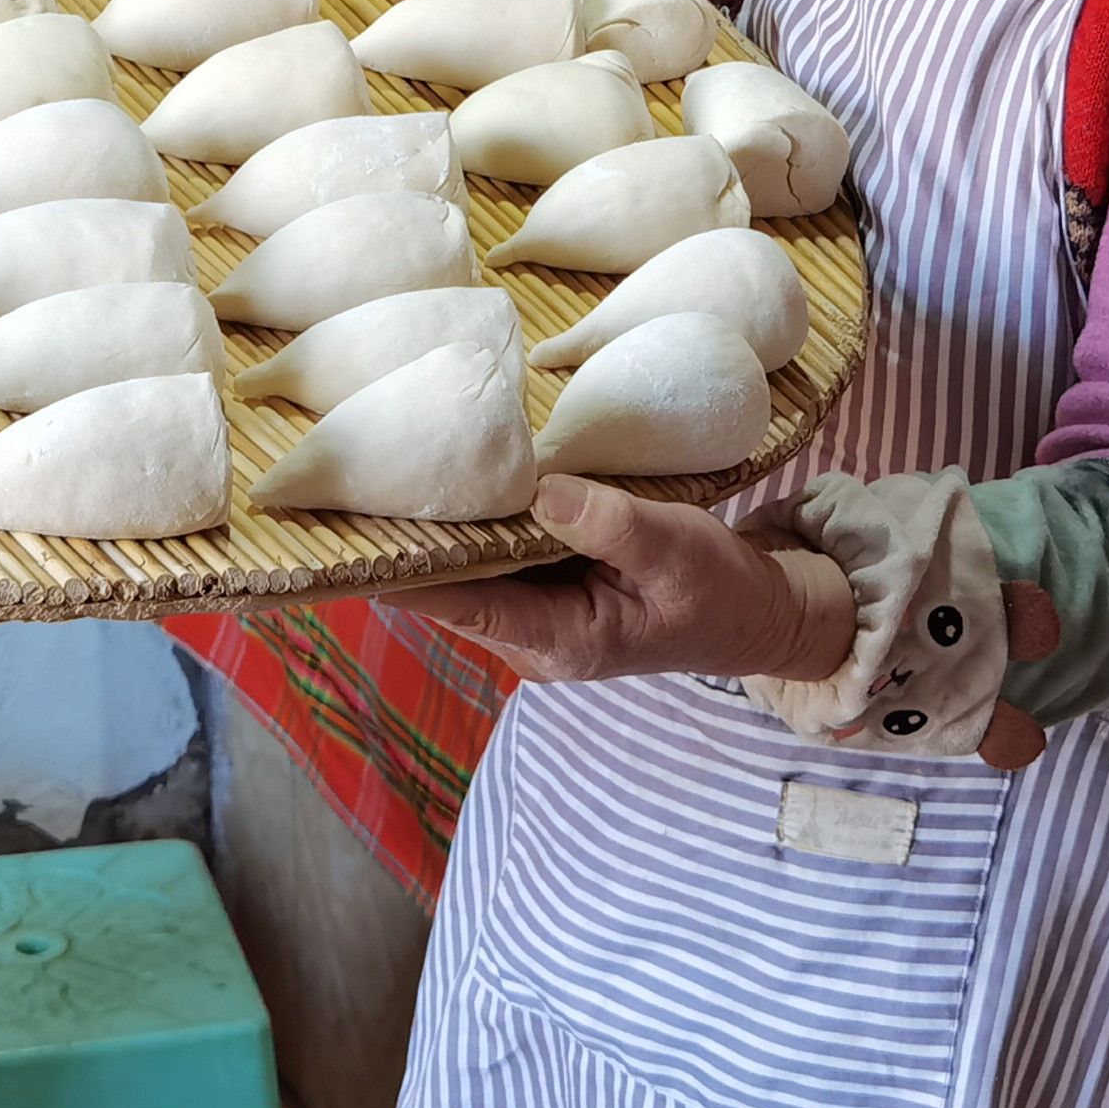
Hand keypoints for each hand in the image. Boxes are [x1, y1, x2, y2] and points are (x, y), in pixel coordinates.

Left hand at [383, 476, 856, 684]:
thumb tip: (543, 491)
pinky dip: (478, 518)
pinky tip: (451, 475)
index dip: (401, 572)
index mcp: (558, 640)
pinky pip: (497, 552)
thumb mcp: (675, 551)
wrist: (760, 612)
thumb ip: (610, 523)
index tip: (348, 539)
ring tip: (382, 467)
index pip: (460, 604)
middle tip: (352, 477)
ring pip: (469, 567)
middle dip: (409, 538)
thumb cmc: (720, 590)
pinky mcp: (549, 584)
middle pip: (450, 586)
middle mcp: (533, 635)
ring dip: (440, 524)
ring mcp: (538, 612)